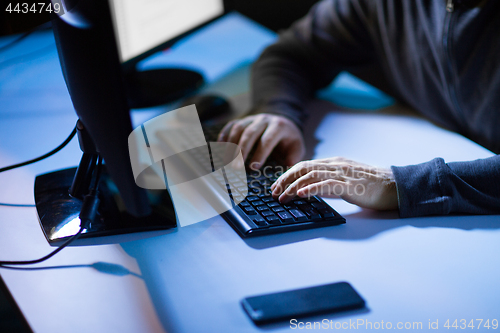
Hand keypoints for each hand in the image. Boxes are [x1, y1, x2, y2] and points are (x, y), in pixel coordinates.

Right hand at [217, 114, 304, 166]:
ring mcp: (252, 118)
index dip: (260, 153)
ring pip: (238, 128)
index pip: (267, 140)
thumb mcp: (297, 147)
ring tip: (227, 161)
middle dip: (242, 150)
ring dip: (231, 144)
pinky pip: (231, 125)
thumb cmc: (288, 140)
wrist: (283, 123)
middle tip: (236, 167)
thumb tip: (287, 165)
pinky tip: (220, 148)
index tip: (253, 167)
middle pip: (250, 133)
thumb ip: (294, 156)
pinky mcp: (243, 120)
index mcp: (278, 126)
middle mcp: (264, 120)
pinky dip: (224, 136)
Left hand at [271, 157, 397, 210]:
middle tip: (273, 191)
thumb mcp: (346, 179)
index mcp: (334, 163)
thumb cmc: (372, 186)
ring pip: (311, 175)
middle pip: (303, 168)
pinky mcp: (350, 185)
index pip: (305, 164)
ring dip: (293, 186)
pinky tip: (301, 194)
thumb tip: (309, 189)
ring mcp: (343, 174)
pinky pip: (326, 185)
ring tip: (283, 196)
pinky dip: (311, 188)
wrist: (395, 186)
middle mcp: (336, 165)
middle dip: (285, 179)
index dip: (288, 174)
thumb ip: (329, 181)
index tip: (277, 185)